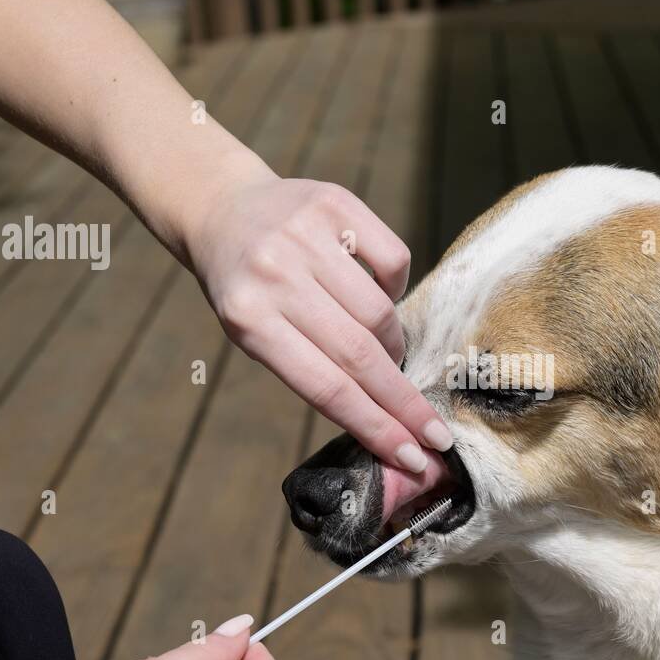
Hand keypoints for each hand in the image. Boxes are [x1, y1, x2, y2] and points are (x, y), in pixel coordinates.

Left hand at [185, 158, 451, 472]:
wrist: (222, 210)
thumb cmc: (246, 289)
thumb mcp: (254, 335)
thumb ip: (310, 367)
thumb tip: (385, 416)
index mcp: (247, 320)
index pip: (326, 387)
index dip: (375, 425)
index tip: (411, 456)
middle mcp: (274, 275)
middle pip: (359, 355)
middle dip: (404, 403)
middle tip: (437, 437)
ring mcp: (305, 236)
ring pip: (381, 311)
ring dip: (395, 345)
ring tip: (389, 354)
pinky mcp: (335, 202)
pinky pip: (394, 260)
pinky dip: (395, 288)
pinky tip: (378, 294)